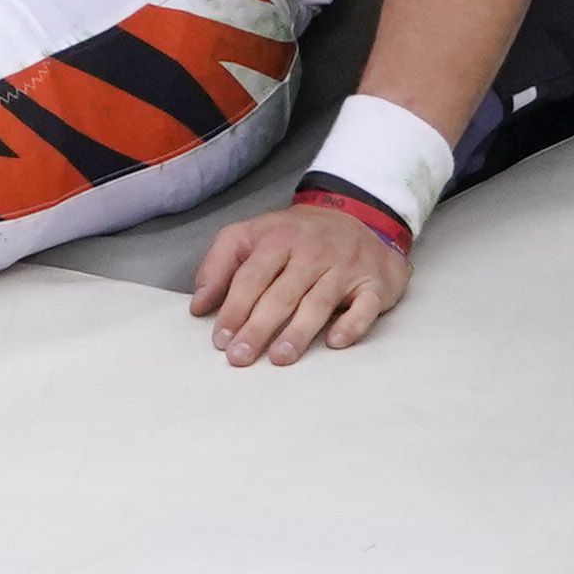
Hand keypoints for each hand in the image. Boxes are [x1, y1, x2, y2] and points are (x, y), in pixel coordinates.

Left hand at [191, 198, 408, 364]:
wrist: (360, 215)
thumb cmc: (297, 236)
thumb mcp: (253, 235)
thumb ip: (220, 264)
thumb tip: (198, 305)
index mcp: (279, 239)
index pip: (252, 276)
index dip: (234, 308)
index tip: (220, 339)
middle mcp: (312, 252)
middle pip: (282, 293)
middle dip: (259, 326)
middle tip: (241, 356)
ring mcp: (345, 267)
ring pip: (319, 302)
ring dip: (298, 332)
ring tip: (279, 358)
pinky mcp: (374, 284)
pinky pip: (364, 307)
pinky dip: (351, 325)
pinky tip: (334, 342)